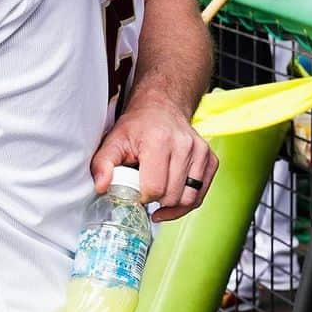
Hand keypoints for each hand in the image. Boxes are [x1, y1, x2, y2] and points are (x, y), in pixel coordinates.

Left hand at [91, 97, 217, 221]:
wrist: (161, 107)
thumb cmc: (137, 126)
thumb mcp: (113, 141)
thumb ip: (102, 164)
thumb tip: (101, 187)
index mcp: (158, 141)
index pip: (154, 188)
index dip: (142, 197)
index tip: (135, 192)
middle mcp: (183, 145)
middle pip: (172, 196)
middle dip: (157, 201)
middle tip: (145, 192)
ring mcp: (200, 151)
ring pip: (190, 198)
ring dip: (173, 205)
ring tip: (159, 197)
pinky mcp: (210, 158)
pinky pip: (201, 194)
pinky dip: (187, 202)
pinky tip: (173, 198)